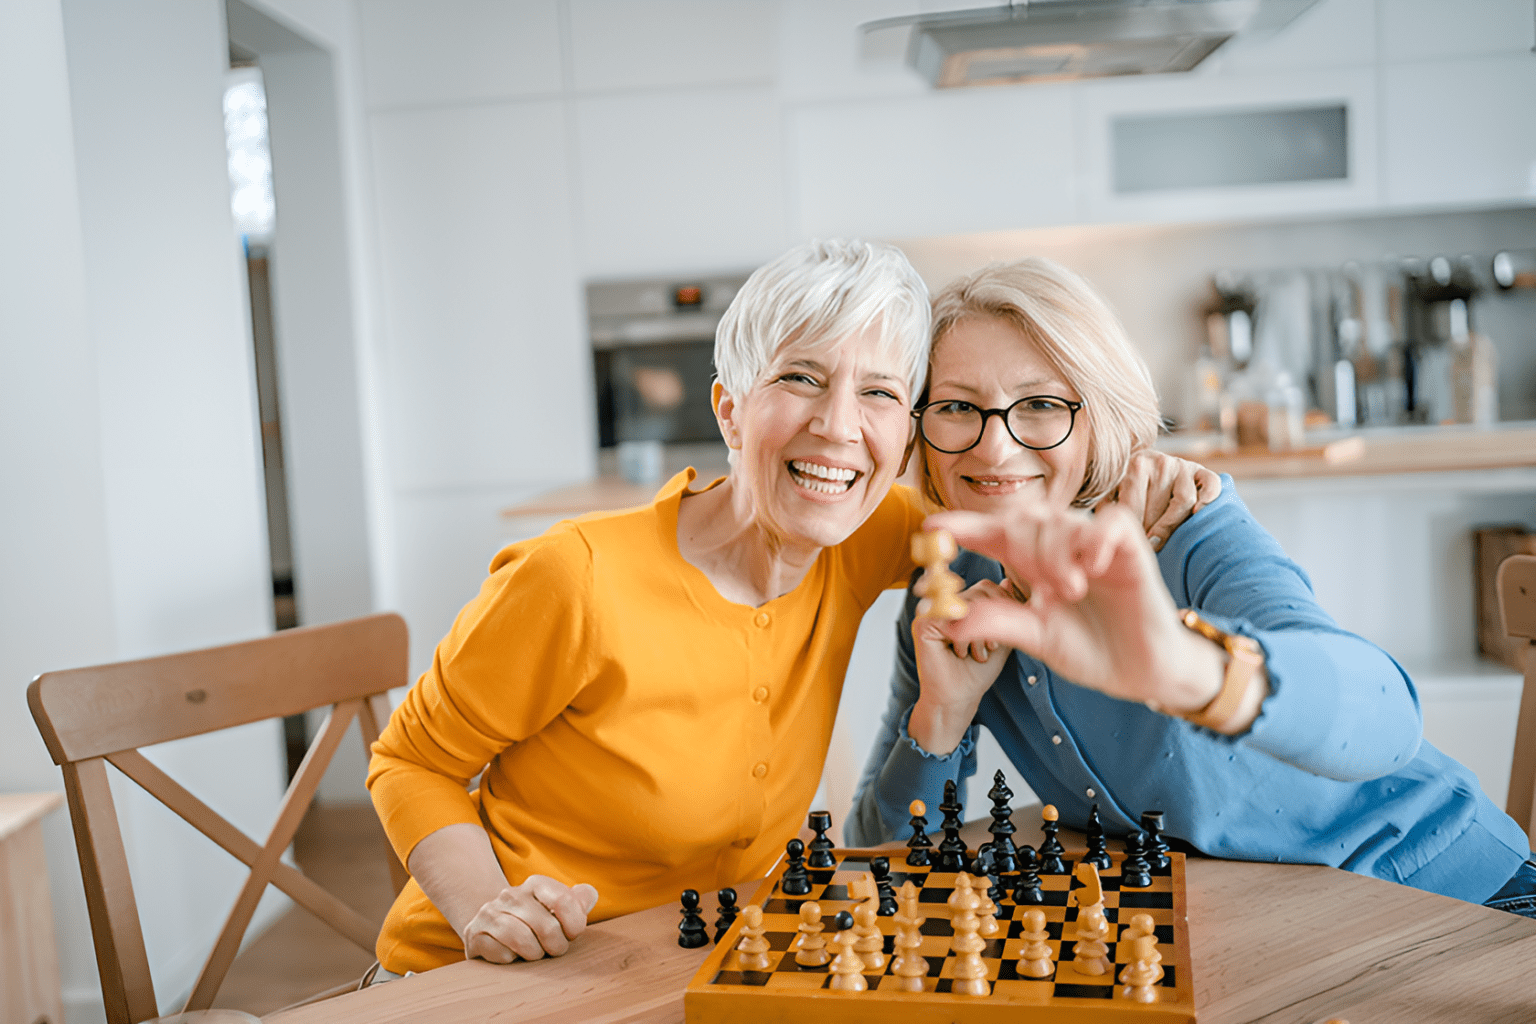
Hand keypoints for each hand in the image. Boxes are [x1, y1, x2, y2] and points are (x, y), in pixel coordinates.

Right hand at [462, 876, 599, 962]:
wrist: (491, 926)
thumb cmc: (534, 920)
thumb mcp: (556, 909)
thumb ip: (576, 901)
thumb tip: (590, 894)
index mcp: (535, 884)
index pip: (564, 901)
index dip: (574, 925)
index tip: (572, 934)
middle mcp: (510, 894)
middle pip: (547, 927)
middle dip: (557, 946)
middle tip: (554, 950)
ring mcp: (489, 913)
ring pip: (524, 941)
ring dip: (535, 954)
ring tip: (535, 953)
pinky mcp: (475, 935)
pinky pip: (503, 954)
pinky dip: (513, 960)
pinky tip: (512, 955)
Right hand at [909, 579, 1012, 754]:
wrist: (959, 698)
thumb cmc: (978, 671)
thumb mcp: (1001, 636)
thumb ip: (1005, 610)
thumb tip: (1008, 581)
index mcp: (963, 605)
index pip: (989, 587)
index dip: (1003, 607)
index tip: (1003, 634)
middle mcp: (947, 604)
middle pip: (981, 590)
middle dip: (993, 620)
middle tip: (989, 647)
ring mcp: (933, 611)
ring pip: (968, 602)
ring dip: (978, 632)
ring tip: (975, 653)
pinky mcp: (923, 624)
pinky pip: (951, 615)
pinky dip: (962, 637)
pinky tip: (961, 652)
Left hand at [924, 505, 1225, 715]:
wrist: (1142, 672)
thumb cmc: (1092, 649)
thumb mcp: (1037, 637)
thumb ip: (996, 622)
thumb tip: (947, 617)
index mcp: (1033, 564)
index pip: (992, 535)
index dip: (962, 527)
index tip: (930, 528)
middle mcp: (1061, 547)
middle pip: (1024, 519)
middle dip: (1021, 547)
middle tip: (1040, 587)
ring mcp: (1096, 545)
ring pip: (1062, 520)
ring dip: (1057, 553)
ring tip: (1069, 591)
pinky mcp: (1132, 548)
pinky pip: (1112, 522)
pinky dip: (1096, 538)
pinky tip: (1090, 565)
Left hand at [1098, 451, 1219, 550]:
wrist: (1150, 471)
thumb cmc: (1125, 491)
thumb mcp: (1111, 496)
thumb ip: (1106, 508)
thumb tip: (1105, 529)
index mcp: (1135, 465)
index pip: (1134, 505)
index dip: (1133, 529)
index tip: (1132, 544)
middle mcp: (1161, 461)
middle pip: (1159, 506)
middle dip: (1152, 529)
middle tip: (1147, 547)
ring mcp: (1183, 466)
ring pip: (1184, 501)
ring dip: (1173, 523)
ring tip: (1163, 539)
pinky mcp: (1203, 472)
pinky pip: (1211, 484)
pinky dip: (1208, 498)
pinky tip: (1196, 514)